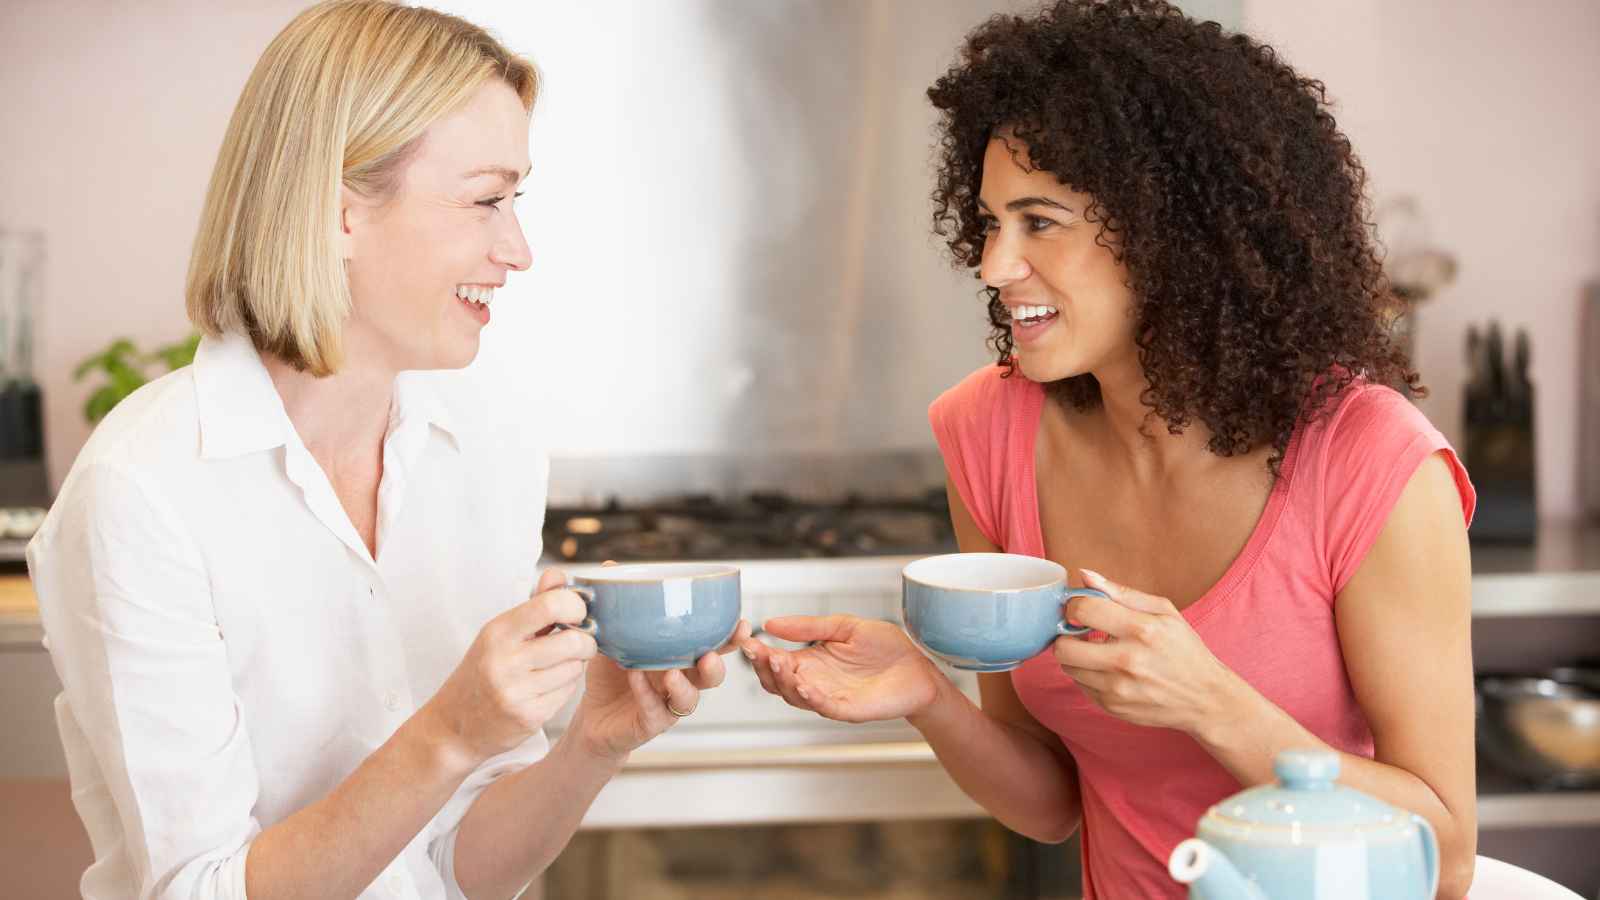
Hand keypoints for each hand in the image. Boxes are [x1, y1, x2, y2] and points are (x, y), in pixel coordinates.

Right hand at [420, 568, 596, 768]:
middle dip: (585, 641)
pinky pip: (567, 693)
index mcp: (498, 632)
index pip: (550, 605)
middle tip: (580, 642)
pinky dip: (566, 687)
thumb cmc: (482, 671)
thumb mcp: (500, 633)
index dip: (575, 607)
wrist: (453, 726)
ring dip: (576, 665)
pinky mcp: (528, 717)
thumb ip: (535, 604)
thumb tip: (558, 574)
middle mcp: (504, 661)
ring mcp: (515, 691)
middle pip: (572, 641)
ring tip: (560, 665)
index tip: (577, 614)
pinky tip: (550, 686)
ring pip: (574, 668)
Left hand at [568, 561, 751, 761]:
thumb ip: (617, 607)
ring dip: (685, 685)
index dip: (732, 637)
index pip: (715, 645)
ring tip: (672, 673)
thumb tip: (611, 566)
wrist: (592, 719)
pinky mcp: (651, 723)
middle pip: (713, 675)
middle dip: (719, 664)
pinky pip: (655, 710)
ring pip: (691, 699)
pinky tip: (635, 677)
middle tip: (711, 654)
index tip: (741, 623)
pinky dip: (646, 693)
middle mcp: (682, 680)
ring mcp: (668, 703)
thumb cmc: (609, 677)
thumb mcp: (612, 637)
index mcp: (681, 656)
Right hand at [741, 615, 945, 722]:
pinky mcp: (849, 710)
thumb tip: (771, 623)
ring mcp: (829, 698)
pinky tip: (804, 685)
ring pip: (795, 697)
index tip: (748, 639)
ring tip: (778, 662)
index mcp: (810, 662)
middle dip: (765, 668)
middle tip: (759, 651)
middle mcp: (815, 682)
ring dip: (784, 681)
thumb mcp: (844, 626)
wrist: (919, 669)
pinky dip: (812, 698)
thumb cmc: (886, 647)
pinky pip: (824, 707)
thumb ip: (809, 626)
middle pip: (777, 683)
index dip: (760, 653)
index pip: (775, 662)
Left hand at [1052, 569, 1244, 732]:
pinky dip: (1088, 674)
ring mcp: (1118, 689)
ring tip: (1098, 650)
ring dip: (1076, 656)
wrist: (1204, 698)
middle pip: (1064, 647)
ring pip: (1068, 667)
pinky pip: (1080, 685)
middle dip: (1067, 635)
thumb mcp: (1164, 611)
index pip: (1083, 610)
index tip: (1080, 607)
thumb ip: (1121, 592)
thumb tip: (1084, 575)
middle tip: (1080, 631)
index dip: (1074, 604)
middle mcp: (1127, 661)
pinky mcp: (1113, 707)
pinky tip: (1108, 669)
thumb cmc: (1184, 649)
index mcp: (1142, 630)